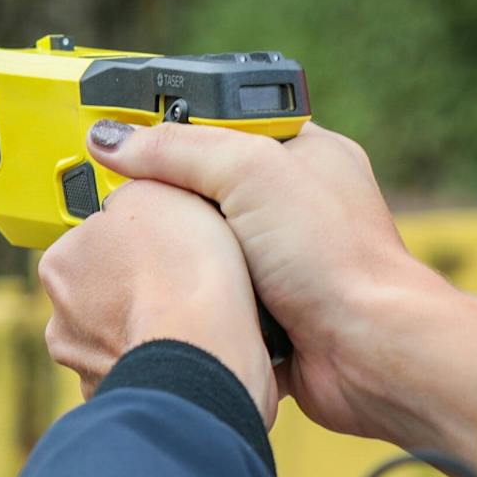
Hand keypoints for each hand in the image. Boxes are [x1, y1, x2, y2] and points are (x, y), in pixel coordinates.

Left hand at [39, 178, 274, 421]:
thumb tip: (135, 193)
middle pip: (102, 292)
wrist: (207, 355)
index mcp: (60, 265)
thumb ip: (139, 185)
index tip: (160, 240)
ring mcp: (90, 367)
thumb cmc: (182, 273)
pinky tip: (197, 353)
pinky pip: (148, 372)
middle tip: (181, 278)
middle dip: (135, 287)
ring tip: (195, 319)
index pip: (91, 241)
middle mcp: (62, 321)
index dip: (131, 237)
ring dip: (151, 328)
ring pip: (122, 337)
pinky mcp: (127, 399)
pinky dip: (167, 364)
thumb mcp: (162, 190)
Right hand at [86, 119, 476, 471]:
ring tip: (149, 256)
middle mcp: (293, 205)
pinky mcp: (269, 311)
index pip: (223, 124)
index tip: (127, 142)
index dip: (175, 131)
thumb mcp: (248, 173)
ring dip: (182, 258)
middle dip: (171, 201)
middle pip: (206, 189)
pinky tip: (177, 298)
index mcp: (302, 153)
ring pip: (204, 247)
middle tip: (128, 204)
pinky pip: (211, 296)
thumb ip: (177, 150)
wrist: (366, 352)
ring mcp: (282, 261)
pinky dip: (196, 301)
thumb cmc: (334, 256)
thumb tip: (111, 140)